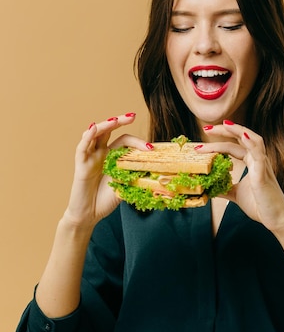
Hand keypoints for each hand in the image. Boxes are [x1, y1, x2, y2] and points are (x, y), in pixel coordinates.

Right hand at [64, 112, 148, 227]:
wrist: (89, 215)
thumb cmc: (106, 200)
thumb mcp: (126, 185)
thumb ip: (135, 175)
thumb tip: (155, 168)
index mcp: (112, 156)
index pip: (125, 141)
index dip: (137, 142)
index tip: (151, 148)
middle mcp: (101, 153)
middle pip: (109, 130)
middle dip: (120, 121)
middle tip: (132, 116)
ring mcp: (90, 157)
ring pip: (95, 134)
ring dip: (105, 125)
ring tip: (115, 120)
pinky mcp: (80, 165)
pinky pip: (82, 148)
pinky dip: (87, 137)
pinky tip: (94, 128)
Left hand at [200, 121, 283, 232]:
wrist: (276, 220)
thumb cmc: (260, 205)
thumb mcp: (236, 194)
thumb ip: (225, 187)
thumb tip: (210, 186)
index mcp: (252, 162)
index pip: (235, 144)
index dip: (220, 139)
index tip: (203, 138)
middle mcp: (258, 160)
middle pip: (242, 137)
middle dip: (224, 130)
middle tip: (206, 127)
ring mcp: (262, 165)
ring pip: (253, 140)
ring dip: (238, 131)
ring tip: (223, 125)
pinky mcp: (264, 174)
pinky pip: (259, 155)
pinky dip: (251, 143)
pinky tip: (242, 135)